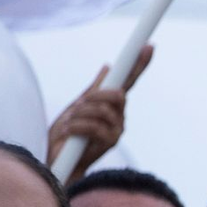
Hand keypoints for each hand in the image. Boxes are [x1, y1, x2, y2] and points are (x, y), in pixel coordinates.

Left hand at [47, 45, 152, 184]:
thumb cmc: (67, 135)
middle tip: (77, 107)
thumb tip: (108, 67)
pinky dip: (75, 127)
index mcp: (112, 105)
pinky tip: (69, 133)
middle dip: (94, 98)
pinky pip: (93, 125)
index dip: (139, 63)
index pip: (129, 79)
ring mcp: (117, 130)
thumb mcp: (78, 106)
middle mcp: (120, 116)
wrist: (58, 161)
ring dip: (79, 115)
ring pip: (102, 109)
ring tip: (68, 125)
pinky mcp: (110, 142)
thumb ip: (95, 89)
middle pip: (117, 94)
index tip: (148, 46)